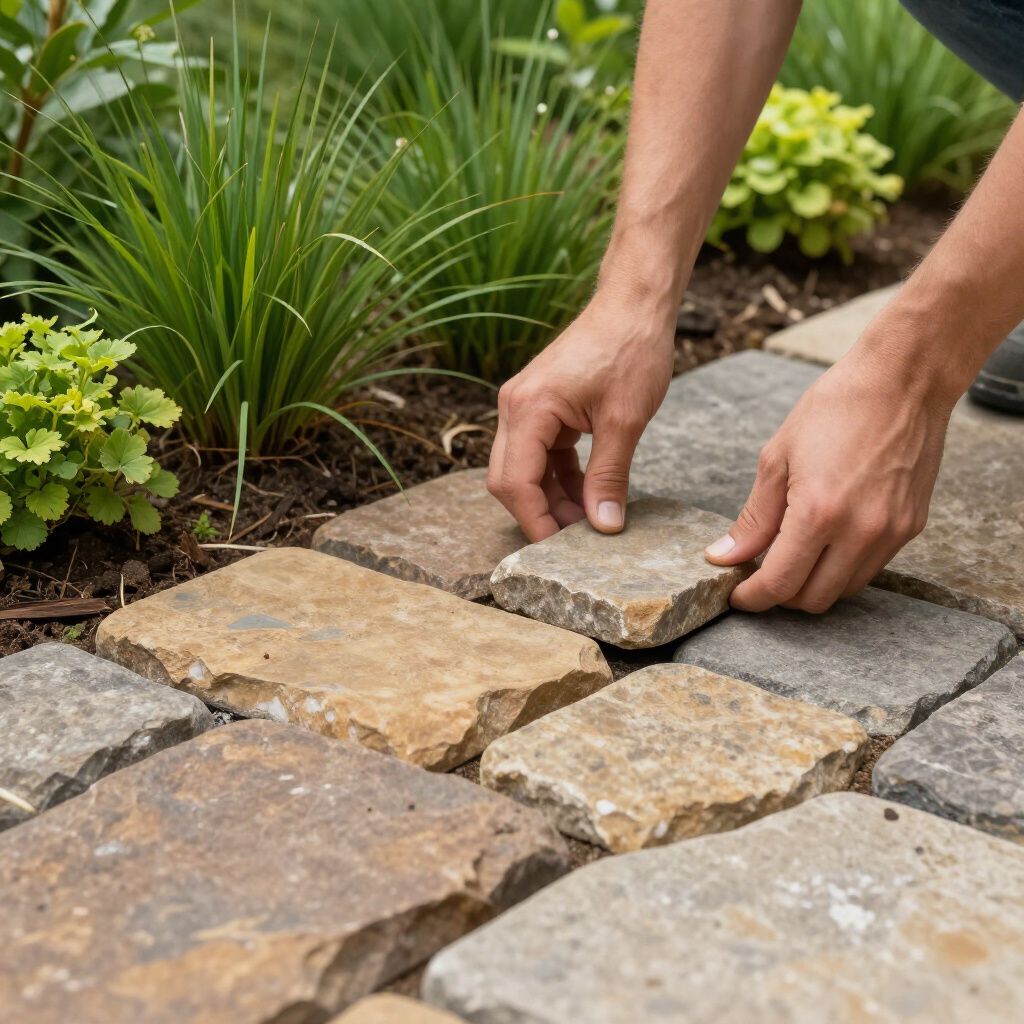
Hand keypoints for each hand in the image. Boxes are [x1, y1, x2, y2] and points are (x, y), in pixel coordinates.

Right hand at [488, 287, 675, 541]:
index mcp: (528, 408)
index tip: (561, 551)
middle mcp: (515, 407)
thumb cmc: (631, 350)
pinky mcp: (542, 406)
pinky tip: (588, 495)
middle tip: (575, 542)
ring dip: (551, 498)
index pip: (514, 483)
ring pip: (524, 469)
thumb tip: (603, 527)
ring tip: (588, 522)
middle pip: (509, 479)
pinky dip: (560, 477)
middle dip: (539, 514)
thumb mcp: (625, 421)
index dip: (535, 521)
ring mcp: (526, 406)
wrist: (635, 304)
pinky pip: (541, 454)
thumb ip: (609, 477)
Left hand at [704, 339, 953, 612]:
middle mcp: (859, 532)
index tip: (738, 595)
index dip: (753, 598)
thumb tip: (725, 557)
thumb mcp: (777, 458)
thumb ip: (753, 518)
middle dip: (780, 595)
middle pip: (812, 599)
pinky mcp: (911, 527)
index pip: (779, 584)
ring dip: (812, 583)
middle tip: (760, 572)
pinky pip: (870, 568)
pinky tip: (825, 539)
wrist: (903, 380)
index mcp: (818, 513)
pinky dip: (841, 566)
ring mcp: (890, 533)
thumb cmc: (835, 408)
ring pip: (843, 590)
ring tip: (792, 554)